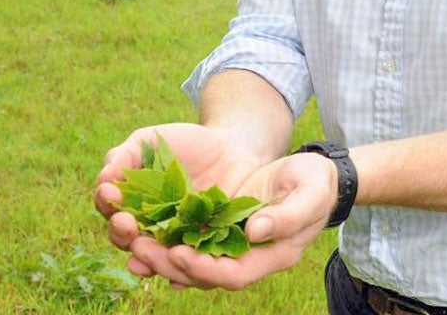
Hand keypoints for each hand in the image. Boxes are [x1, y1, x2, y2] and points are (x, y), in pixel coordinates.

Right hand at [94, 123, 263, 269]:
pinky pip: (196, 268)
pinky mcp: (208, 250)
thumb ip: (125, 155)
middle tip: (125, 222)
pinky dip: (186, 271)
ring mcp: (179, 244)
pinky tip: (179, 268)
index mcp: (133, 209)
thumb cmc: (186, 144)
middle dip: (123, 234)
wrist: (232, 148)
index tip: (110, 193)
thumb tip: (104, 177)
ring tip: (146, 246)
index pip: (112, 214)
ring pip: (160, 262)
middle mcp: (152, 233)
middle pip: (130, 243)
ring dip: (151, 257)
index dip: (107, 206)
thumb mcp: (151, 141)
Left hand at [96, 134, 337, 289]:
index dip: (204, 269)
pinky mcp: (219, 227)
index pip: (233, 275)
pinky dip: (165, 238)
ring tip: (132, 241)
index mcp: (272, 255)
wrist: (311, 173)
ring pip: (190, 260)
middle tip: (139, 248)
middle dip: (169, 264)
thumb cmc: (314, 181)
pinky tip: (142, 230)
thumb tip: (254, 232)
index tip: (178, 254)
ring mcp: (231, 244)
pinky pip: (188, 240)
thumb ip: (288, 215)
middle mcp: (248, 257)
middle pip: (203, 274)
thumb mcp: (310, 192)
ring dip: (160, 254)